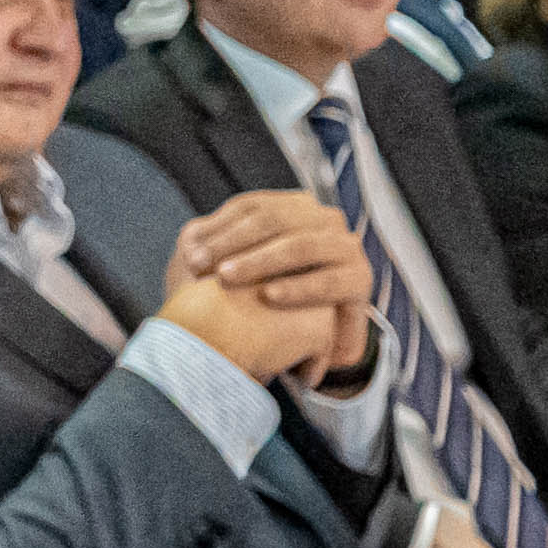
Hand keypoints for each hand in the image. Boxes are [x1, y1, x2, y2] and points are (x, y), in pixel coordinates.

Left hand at [156, 193, 376, 382]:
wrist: (309, 341)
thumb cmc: (264, 300)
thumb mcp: (240, 270)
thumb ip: (217, 250)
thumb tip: (188, 240)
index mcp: (295, 208)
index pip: (251, 207)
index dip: (218, 227)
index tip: (189, 252)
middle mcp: (323, 219)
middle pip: (273, 220)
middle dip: (232, 242)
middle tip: (199, 265)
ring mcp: (345, 246)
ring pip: (300, 245)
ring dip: (260, 260)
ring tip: (227, 277)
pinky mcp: (360, 279)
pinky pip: (328, 281)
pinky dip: (298, 288)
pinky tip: (269, 296)